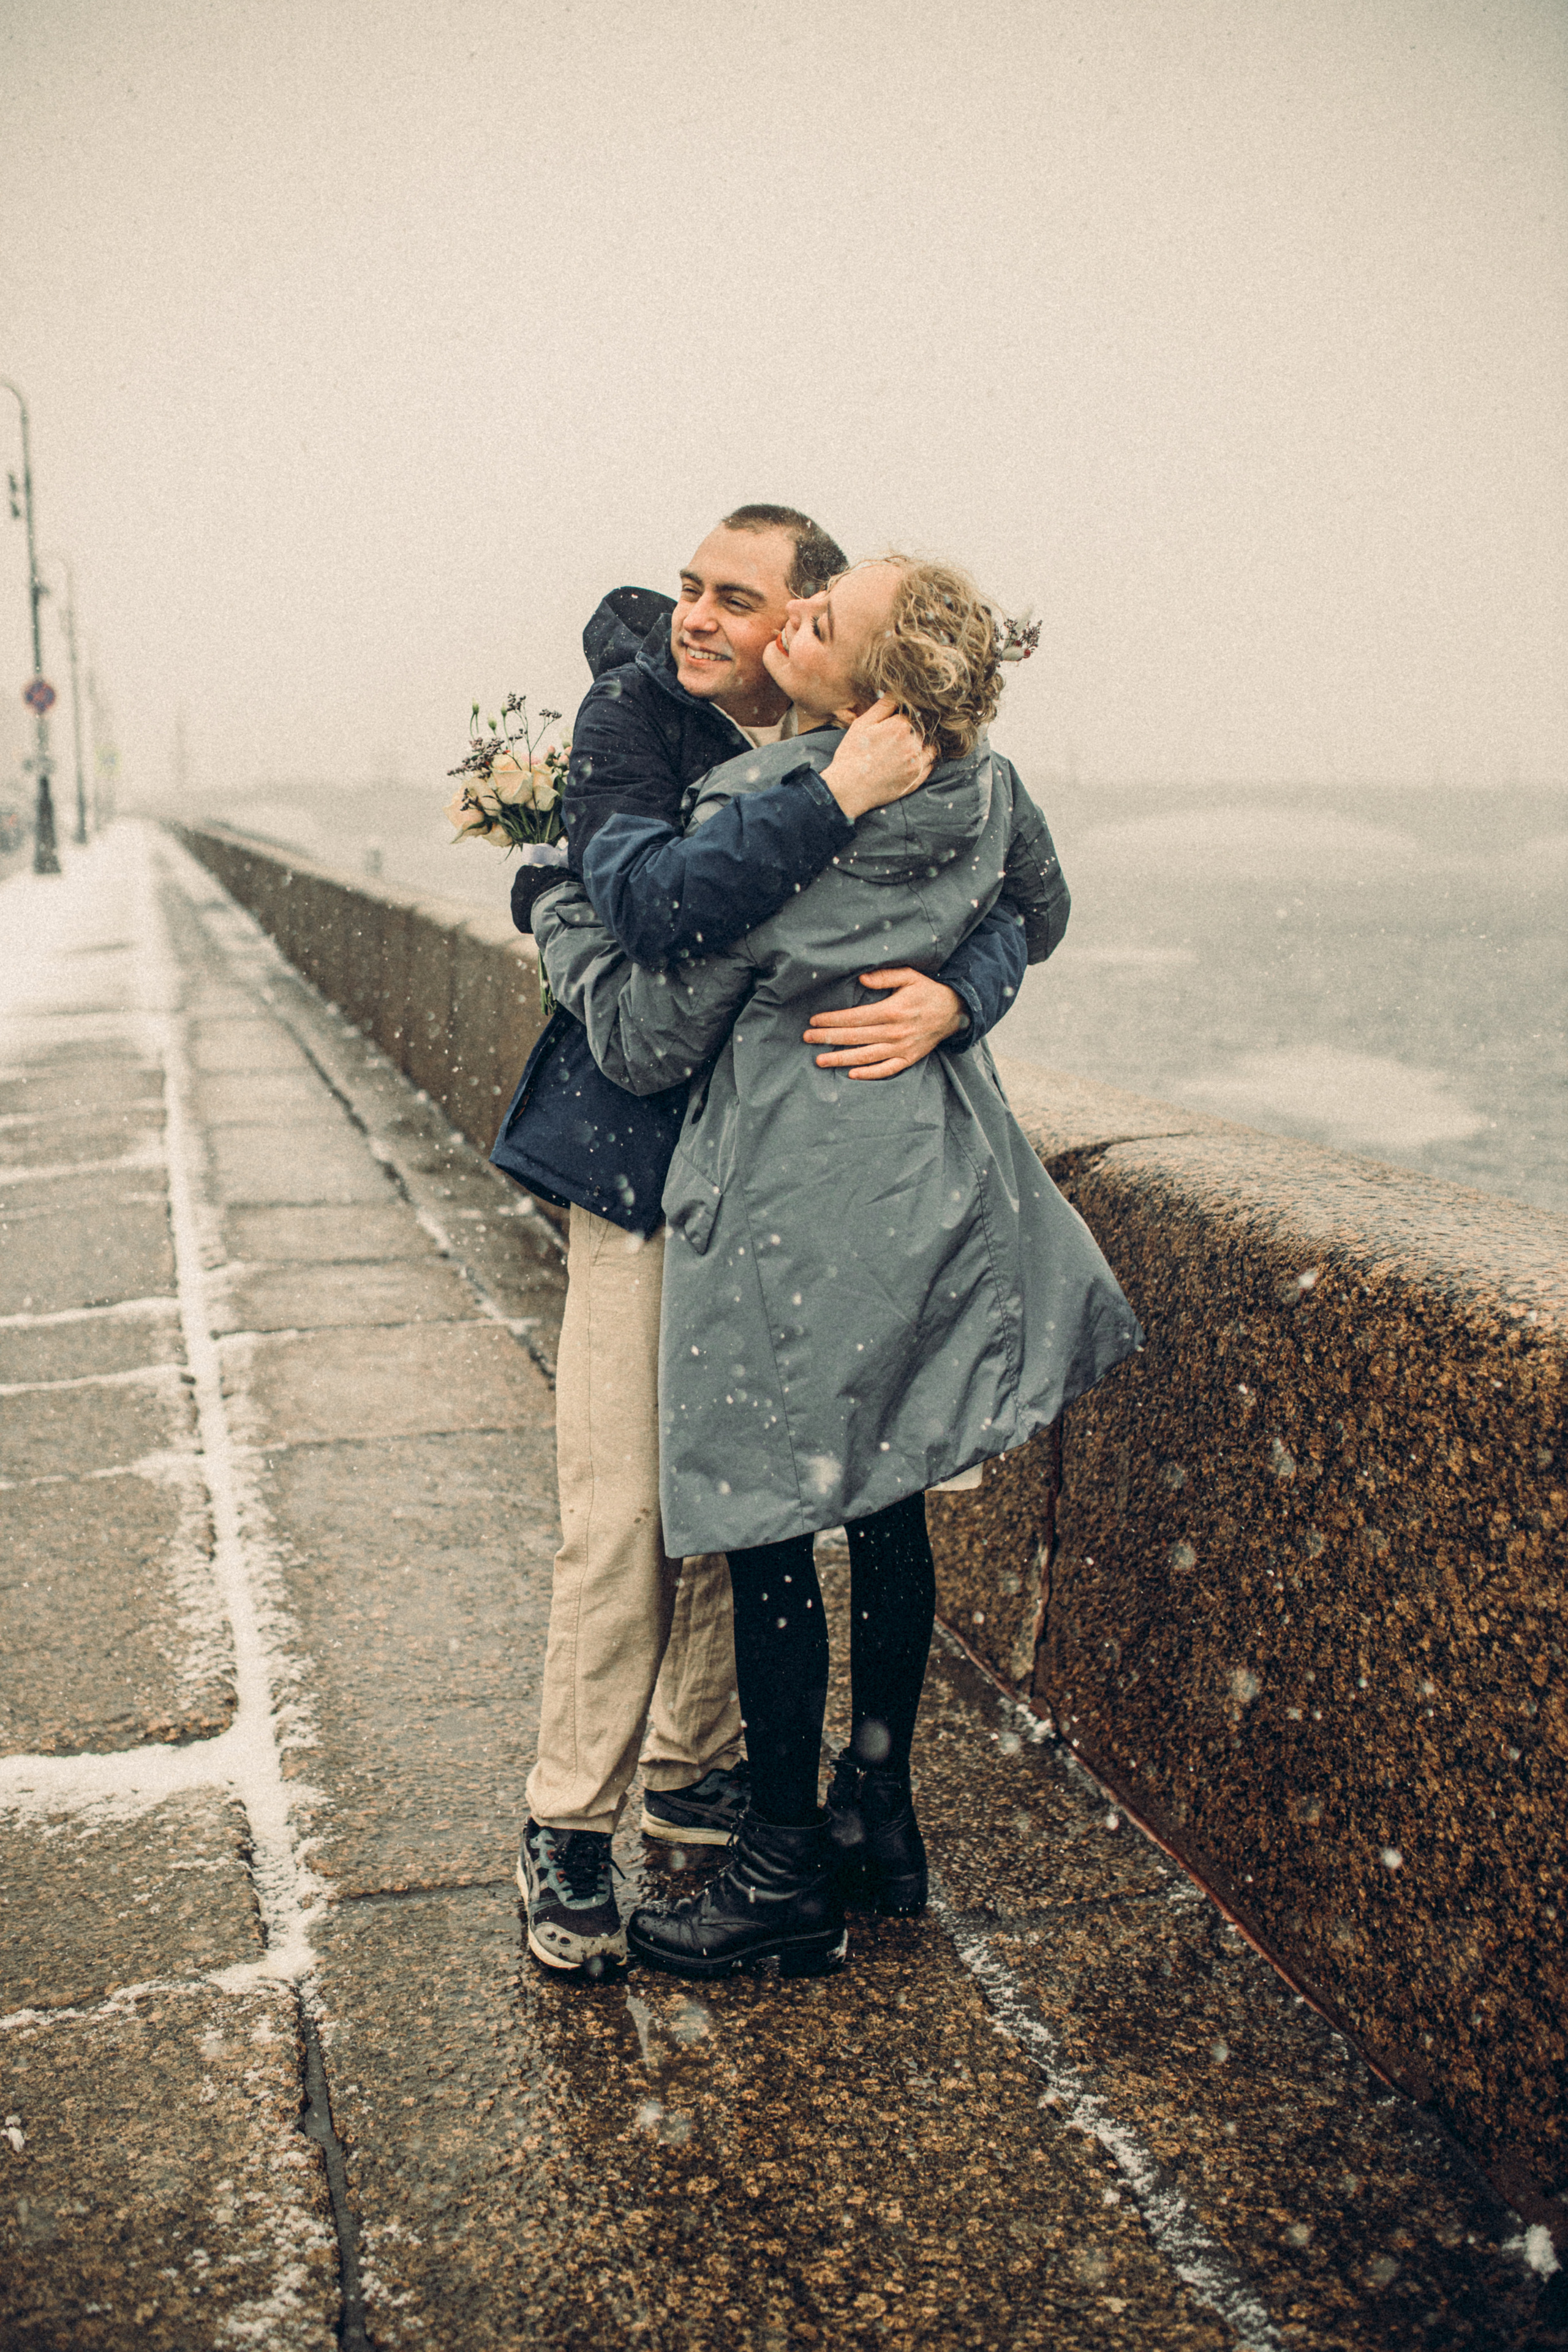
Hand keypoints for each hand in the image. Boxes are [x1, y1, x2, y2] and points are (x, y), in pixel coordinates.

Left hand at [803, 968, 965, 1079]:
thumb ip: (884, 976)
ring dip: (841, 1059)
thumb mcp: (909, 976)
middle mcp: (895, 1032)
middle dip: (828, 1038)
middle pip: (855, 1037)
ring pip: (866, 1056)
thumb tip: (860, 978)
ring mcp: (902, 1048)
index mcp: (892, 1011)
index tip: (814, 1020)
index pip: (855, 1017)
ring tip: (820, 1060)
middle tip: (808, 1038)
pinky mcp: (908, 1059)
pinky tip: (851, 1074)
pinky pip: (886, 1070)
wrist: (955, 1012)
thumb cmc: (927, 992)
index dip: (833, 1019)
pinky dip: (869, 1074)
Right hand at [820, 697, 935, 820]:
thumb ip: (883, 706)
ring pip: (929, 747)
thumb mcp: (862, 724)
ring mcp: (917, 763)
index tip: (891, 727)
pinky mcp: (917, 779)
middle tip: (894, 741)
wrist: (848, 789)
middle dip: (912, 732)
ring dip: (921, 746)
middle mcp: (913, 743)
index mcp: (900, 726)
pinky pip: (929, 765)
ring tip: (903, 751)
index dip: (900, 719)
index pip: (910, 715)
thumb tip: (896, 692)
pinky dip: (923, 761)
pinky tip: (908, 763)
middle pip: (921, 730)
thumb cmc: (852, 755)